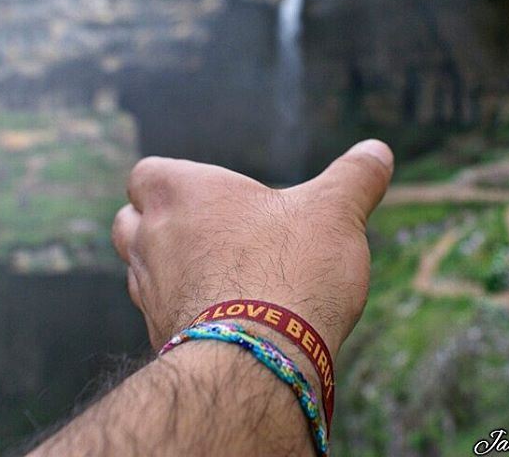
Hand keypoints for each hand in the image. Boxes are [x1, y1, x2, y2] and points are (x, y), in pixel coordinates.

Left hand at [112, 140, 392, 357]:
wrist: (263, 357)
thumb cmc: (293, 268)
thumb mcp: (336, 210)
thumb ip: (355, 176)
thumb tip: (378, 151)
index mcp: (183, 193)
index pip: (145, 174)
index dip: (169, 180)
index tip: (206, 192)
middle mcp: (153, 237)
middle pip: (129, 220)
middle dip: (158, 222)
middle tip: (206, 231)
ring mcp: (150, 289)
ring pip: (138, 268)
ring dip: (167, 265)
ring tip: (215, 271)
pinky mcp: (159, 334)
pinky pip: (157, 312)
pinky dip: (180, 306)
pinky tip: (220, 312)